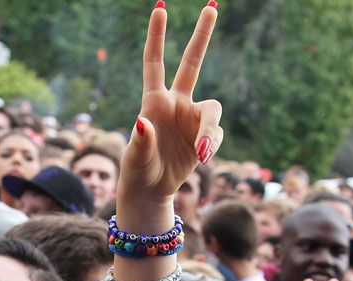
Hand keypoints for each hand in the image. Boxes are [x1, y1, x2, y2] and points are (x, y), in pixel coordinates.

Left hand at [119, 2, 221, 211]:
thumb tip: (143, 123)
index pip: (154, 62)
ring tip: (201, 153)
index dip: (157, 36)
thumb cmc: (137, 170)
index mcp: (153, 102)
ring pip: (213, 112)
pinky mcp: (205, 136)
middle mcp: (175, 103)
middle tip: (212, 5)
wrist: (151, 190)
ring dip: (209, 131)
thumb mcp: (135, 157)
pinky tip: (201, 158)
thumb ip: (141, 140)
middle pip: (192, 63)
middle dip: (202, 35)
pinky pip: (216, 135)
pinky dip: (212, 146)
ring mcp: (192, 118)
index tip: (159, 8)